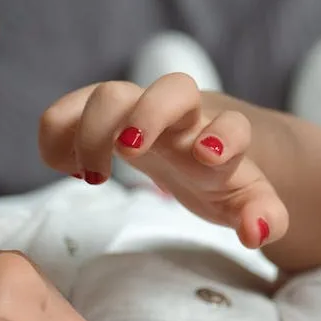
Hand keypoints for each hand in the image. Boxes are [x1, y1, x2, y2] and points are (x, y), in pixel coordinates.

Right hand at [38, 75, 285, 249]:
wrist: (203, 146)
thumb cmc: (223, 177)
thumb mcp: (247, 201)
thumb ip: (263, 216)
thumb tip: (255, 233)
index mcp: (223, 138)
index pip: (233, 125)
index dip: (223, 136)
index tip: (206, 159)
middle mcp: (183, 116)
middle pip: (171, 88)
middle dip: (149, 114)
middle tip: (129, 150)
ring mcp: (140, 110)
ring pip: (112, 93)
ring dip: (93, 129)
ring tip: (91, 177)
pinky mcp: (104, 115)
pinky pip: (68, 108)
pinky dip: (57, 133)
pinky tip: (67, 168)